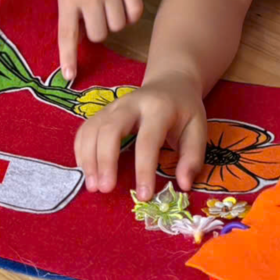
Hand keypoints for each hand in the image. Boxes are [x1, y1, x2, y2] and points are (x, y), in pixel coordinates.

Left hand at [53, 0, 143, 83]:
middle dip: (96, 30)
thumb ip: (69, 6)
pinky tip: (123, 4)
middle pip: (99, 34)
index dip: (69, 58)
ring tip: (107, 6)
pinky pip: (135, 12)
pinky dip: (130, 14)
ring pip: (118, 25)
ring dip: (113, 22)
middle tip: (92, 15)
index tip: (70, 77)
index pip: (68, 34)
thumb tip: (79, 35)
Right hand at [72, 74, 204, 198]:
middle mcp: (131, 103)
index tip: (143, 196)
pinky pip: (85, 129)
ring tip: (93, 187)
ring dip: (88, 158)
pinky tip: (87, 171)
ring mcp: (113, 106)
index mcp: (159, 108)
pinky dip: (81, 151)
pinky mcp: (102, 111)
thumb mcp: (198, 130)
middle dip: (105, 160)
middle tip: (105, 189)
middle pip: (110, 129)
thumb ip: (193, 158)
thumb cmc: (185, 111)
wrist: (171, 83)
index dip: (144, 169)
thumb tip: (183, 185)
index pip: (147, 140)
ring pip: (92, 128)